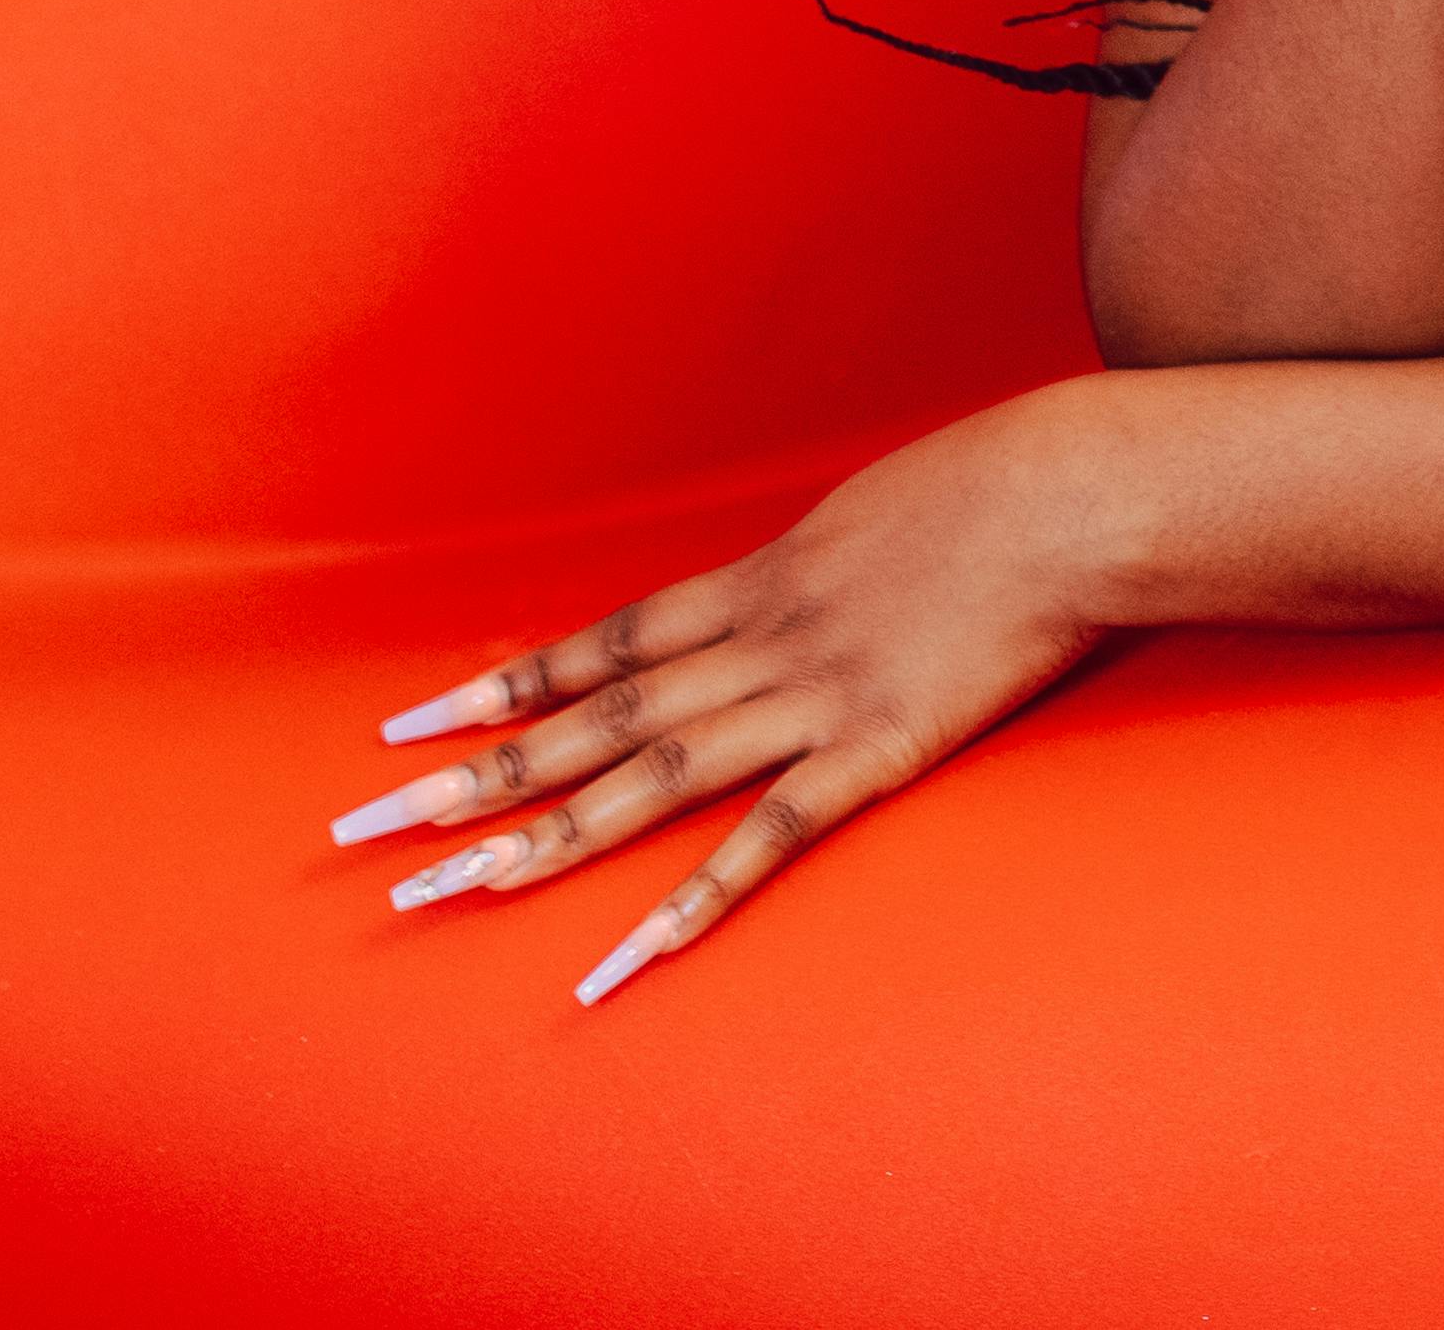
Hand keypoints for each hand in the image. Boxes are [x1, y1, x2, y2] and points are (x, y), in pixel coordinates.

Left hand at [327, 387, 1123, 1004]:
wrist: (1074, 493)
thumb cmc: (995, 488)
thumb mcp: (877, 514)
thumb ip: (819, 567)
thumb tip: (789, 588)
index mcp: (755, 580)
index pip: (597, 647)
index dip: (502, 689)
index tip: (408, 728)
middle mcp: (756, 640)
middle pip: (592, 719)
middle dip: (475, 777)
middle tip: (370, 831)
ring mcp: (810, 697)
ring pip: (650, 776)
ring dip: (546, 836)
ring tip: (451, 887)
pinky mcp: (876, 749)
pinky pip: (767, 837)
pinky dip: (693, 900)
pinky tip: (629, 954)